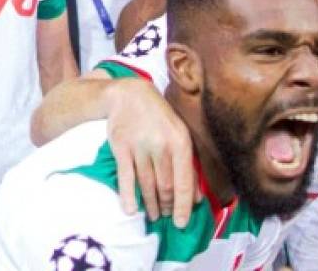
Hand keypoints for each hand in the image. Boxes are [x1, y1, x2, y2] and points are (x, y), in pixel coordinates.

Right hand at [107, 77, 196, 226]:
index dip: (183, 206)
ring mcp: (140, 147)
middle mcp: (161, 145)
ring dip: (151, 205)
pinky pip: (125, 178)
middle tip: (165, 216)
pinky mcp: (121, 148)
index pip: (184, 182)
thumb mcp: (180, 135)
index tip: (181, 224)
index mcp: (180, 142)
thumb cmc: (160, 117)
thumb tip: (197, 198)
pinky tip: (131, 210)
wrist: (129, 94)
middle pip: (165, 187)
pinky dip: (128, 196)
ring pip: (147, 185)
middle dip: (166, 206)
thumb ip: (189, 165)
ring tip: (153, 216)